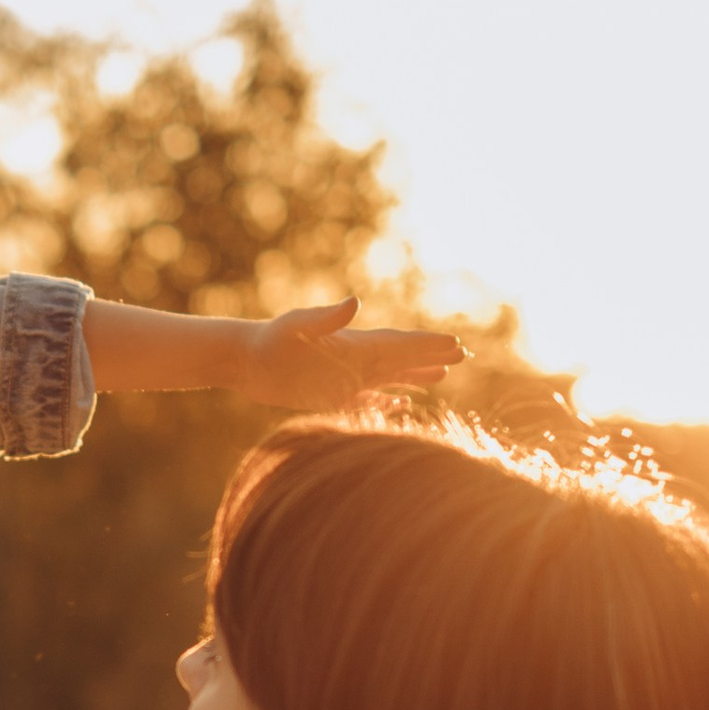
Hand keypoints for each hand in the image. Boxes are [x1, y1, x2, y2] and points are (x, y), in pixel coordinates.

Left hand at [240, 306, 461, 411]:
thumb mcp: (297, 327)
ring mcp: (345, 379)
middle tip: (464, 353)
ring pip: (390, 378)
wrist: (244, 360)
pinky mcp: (331, 396)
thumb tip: (355, 304)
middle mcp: (355, 360)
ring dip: (416, 376)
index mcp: (353, 345)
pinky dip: (386, 404)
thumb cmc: (269, 342)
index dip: (427, 345)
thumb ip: (327, 318)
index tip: (455, 343)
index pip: (399, 344)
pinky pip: (367, 401)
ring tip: (444, 374)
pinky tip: (400, 405)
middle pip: (403, 359)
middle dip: (432, 356)